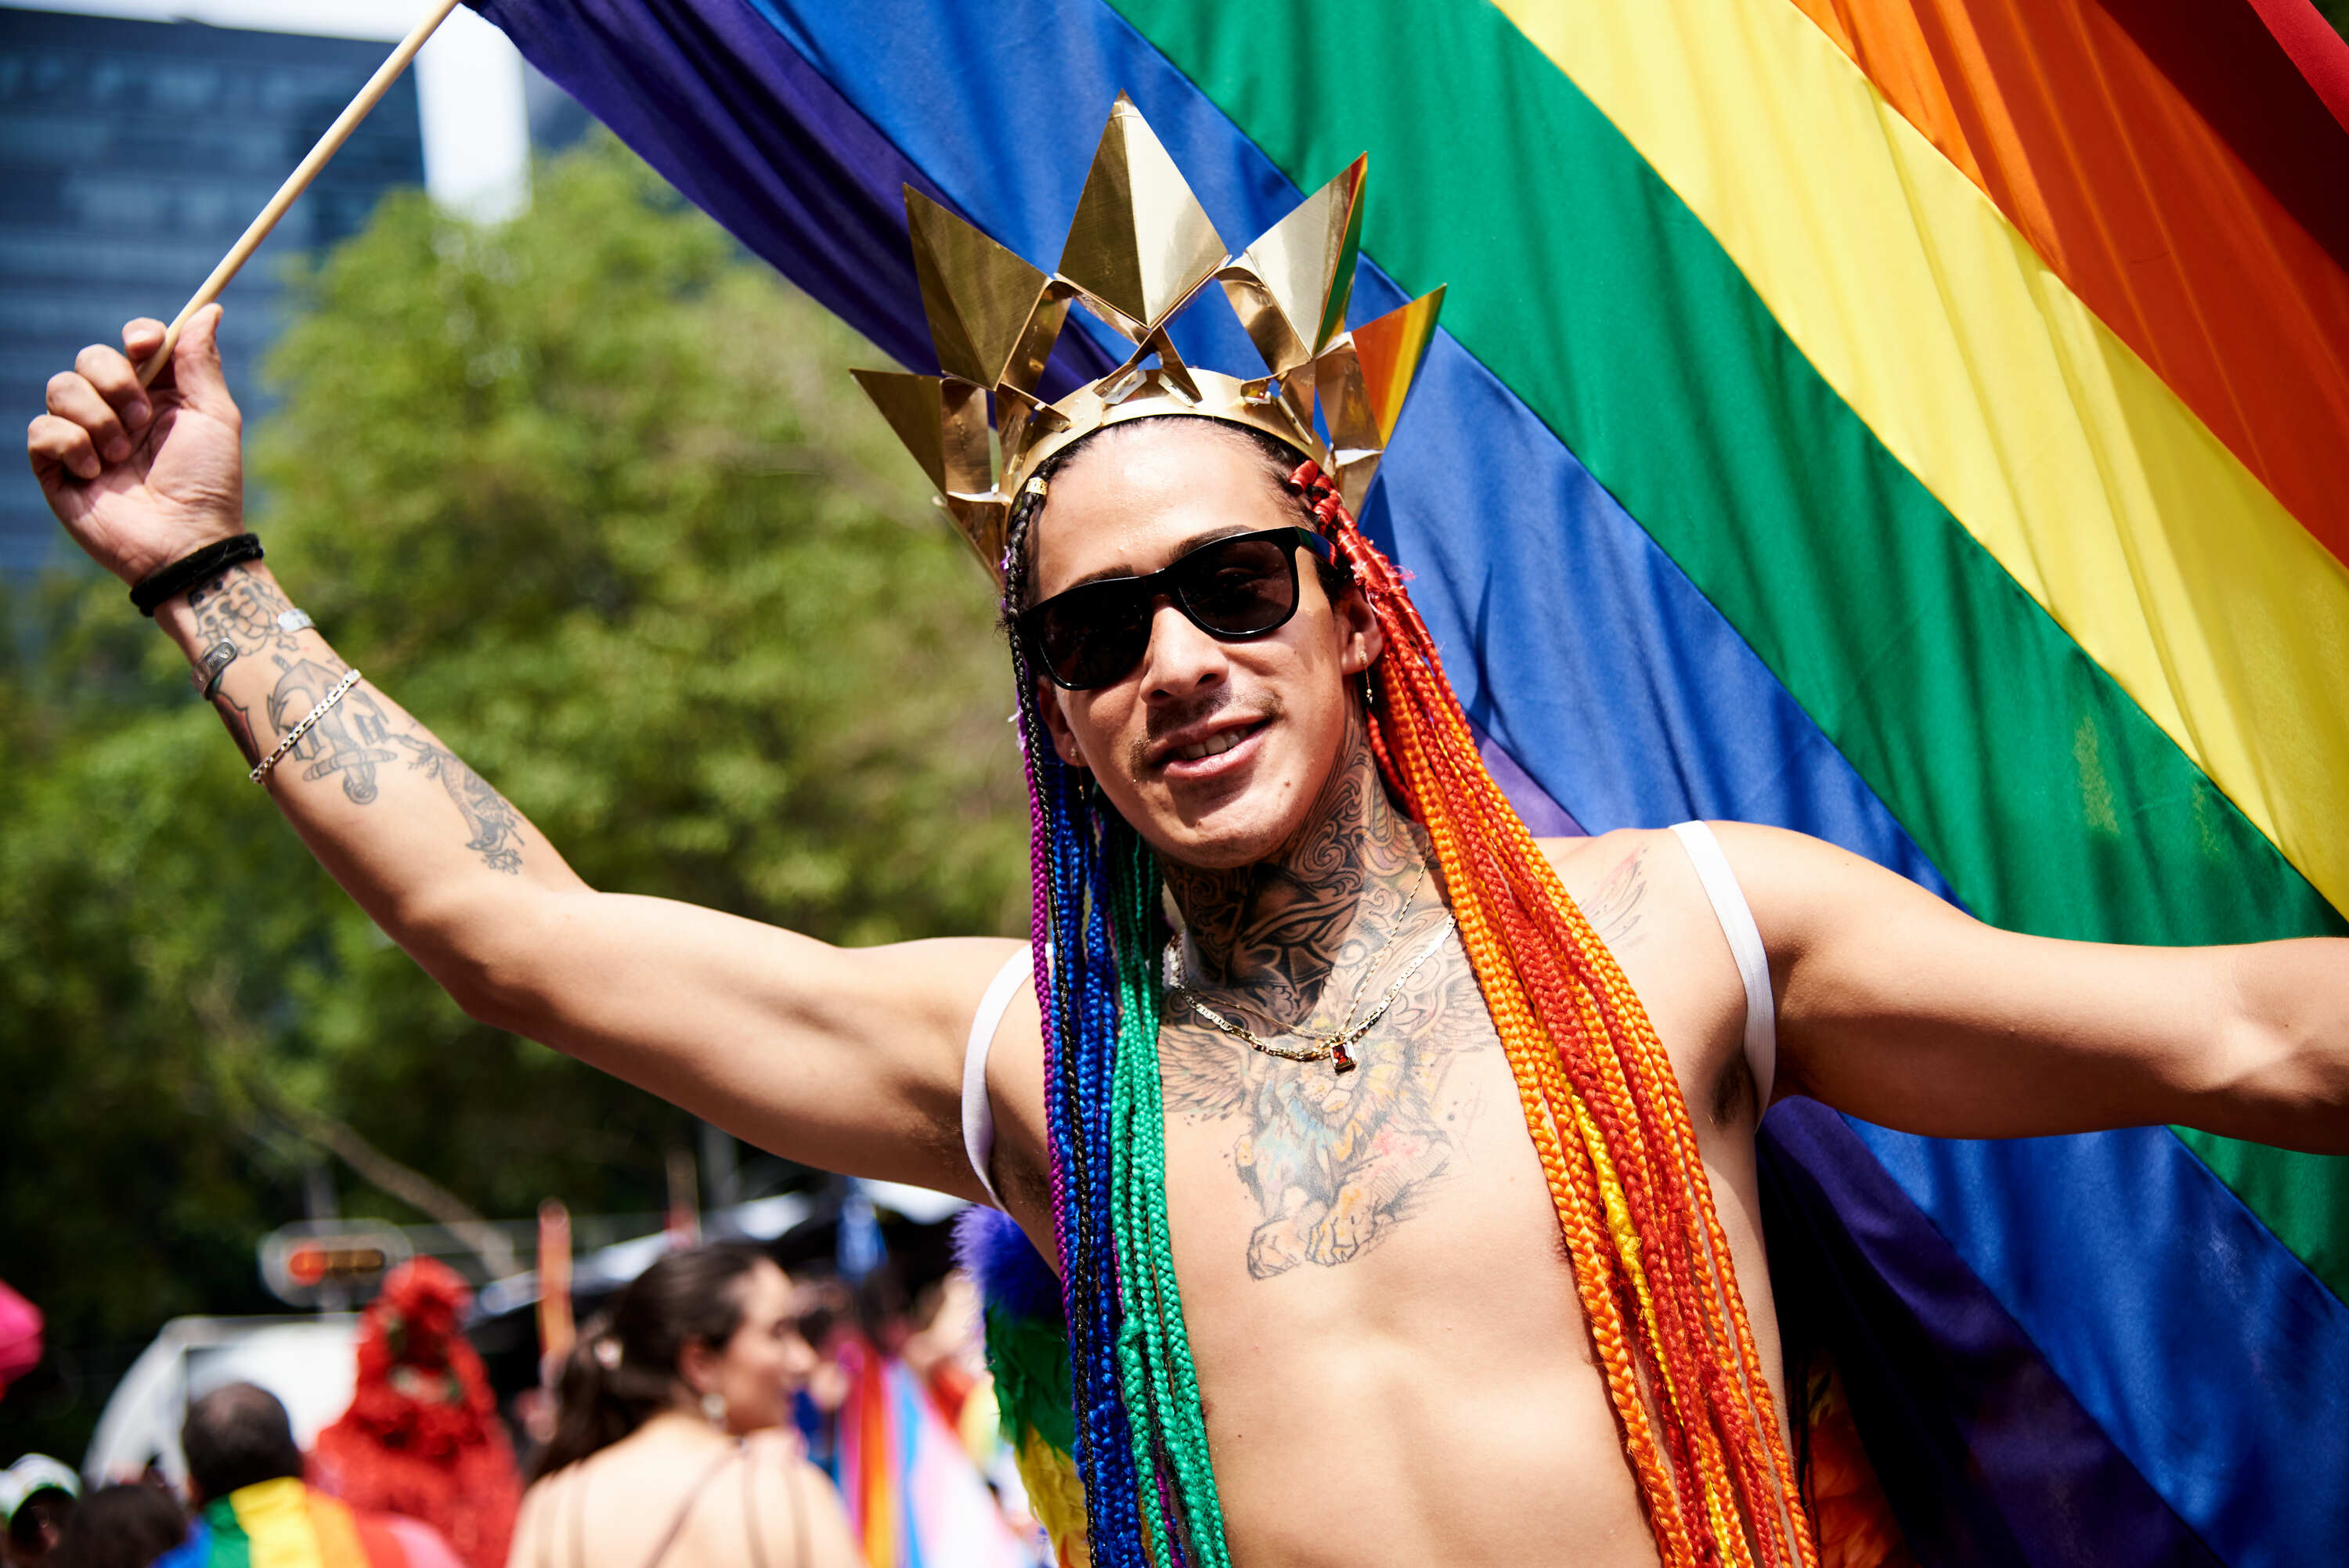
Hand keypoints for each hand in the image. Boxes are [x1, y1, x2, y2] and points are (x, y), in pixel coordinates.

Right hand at [25, 306, 245, 586]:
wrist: (185, 542)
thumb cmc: (209, 483)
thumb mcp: (214, 417)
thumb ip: (201, 362)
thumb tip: (209, 309)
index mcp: (156, 395)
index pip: (131, 343)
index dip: (136, 336)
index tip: (145, 346)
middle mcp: (117, 411)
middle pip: (89, 358)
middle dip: (114, 382)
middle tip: (141, 421)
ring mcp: (84, 438)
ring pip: (61, 387)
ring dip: (96, 419)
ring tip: (120, 457)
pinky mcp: (56, 466)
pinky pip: (42, 429)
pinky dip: (70, 445)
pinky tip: (96, 473)